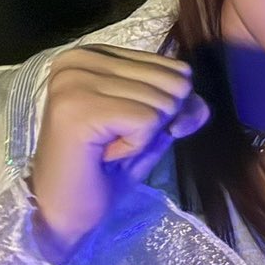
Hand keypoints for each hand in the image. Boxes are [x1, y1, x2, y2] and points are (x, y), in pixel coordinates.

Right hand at [31, 44, 209, 260]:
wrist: (63, 209)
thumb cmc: (105, 168)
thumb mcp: (153, 129)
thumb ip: (180, 109)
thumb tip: (200, 105)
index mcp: (94, 54)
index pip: (174, 68)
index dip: (167, 107)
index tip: (125, 127)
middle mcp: (79, 59)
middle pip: (173, 81)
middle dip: (158, 121)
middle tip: (116, 140)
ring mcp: (74, 82)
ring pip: (162, 101)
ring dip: (143, 135)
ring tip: (106, 146)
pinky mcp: (77, 108)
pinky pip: (147, 121)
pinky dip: (136, 145)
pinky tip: (103, 153)